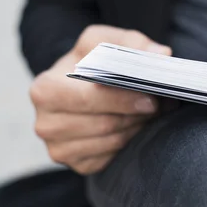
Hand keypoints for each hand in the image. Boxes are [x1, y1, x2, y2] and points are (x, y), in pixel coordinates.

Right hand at [30, 25, 172, 174]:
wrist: (78, 87)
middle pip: (104, 124)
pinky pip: (111, 157)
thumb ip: (132, 43)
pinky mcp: (76, 164)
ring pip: (111, 141)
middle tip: (161, 103)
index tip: (151, 98)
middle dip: (137, 114)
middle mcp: (45, 123)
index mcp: (45, 89)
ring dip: (137, 126)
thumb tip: (160, 54)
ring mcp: (58, 148)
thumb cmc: (91, 62)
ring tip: (153, 111)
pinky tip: (137, 125)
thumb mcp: (105, 42)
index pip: (89, 98)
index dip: (122, 99)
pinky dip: (129, 141)